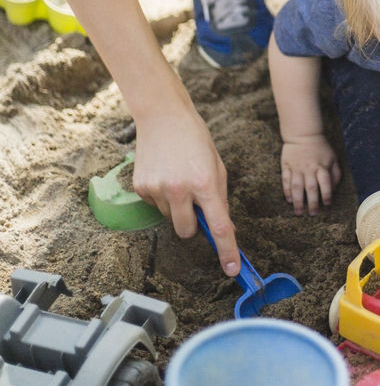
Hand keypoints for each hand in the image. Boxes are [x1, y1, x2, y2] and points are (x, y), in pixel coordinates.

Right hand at [132, 104, 239, 276]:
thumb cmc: (195, 139)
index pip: (219, 226)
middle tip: (196, 202)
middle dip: (194, 224)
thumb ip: (219, 198)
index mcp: (205, 183)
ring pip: (171, 218)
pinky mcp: (141, 187)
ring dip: (177, 207)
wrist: (163, 115)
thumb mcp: (217, 165)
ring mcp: (157, 189)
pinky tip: (164, 174)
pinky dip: (162, 197)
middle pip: (188, 232)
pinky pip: (155, 206)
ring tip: (178, 177)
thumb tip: (223, 228)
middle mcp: (180, 189)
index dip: (227, 251)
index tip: (232, 270)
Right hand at [281, 134, 341, 215]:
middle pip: (311, 188)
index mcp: (321, 167)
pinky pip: (286, 180)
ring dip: (298, 201)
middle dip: (312, 202)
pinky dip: (287, 191)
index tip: (327, 204)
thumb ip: (335, 173)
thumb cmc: (320, 147)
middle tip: (313, 214)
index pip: (325, 183)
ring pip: (296, 187)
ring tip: (298, 212)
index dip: (327, 195)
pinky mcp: (287, 166)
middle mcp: (309, 169)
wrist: (303, 133)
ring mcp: (297, 168)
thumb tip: (334, 189)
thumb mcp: (333, 157)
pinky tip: (289, 200)